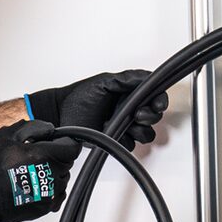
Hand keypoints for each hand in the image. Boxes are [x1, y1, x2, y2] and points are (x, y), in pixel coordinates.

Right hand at [0, 121, 80, 221]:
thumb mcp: (4, 137)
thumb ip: (31, 128)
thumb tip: (47, 128)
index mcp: (42, 155)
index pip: (71, 148)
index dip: (66, 143)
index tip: (59, 143)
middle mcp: (49, 176)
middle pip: (67, 163)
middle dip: (56, 158)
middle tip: (36, 158)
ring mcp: (48, 194)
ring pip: (63, 180)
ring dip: (53, 175)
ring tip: (31, 173)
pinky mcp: (44, 208)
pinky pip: (57, 197)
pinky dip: (49, 191)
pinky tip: (33, 187)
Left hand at [27, 69, 169, 148]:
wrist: (62, 115)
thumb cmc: (79, 97)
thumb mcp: (105, 82)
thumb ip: (128, 79)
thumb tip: (148, 76)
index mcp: (129, 94)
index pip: (154, 97)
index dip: (160, 101)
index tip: (157, 104)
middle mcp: (129, 110)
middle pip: (154, 117)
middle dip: (149, 117)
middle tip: (137, 115)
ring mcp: (124, 126)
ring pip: (146, 134)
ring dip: (139, 131)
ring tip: (124, 125)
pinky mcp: (117, 140)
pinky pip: (131, 145)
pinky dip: (124, 140)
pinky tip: (112, 133)